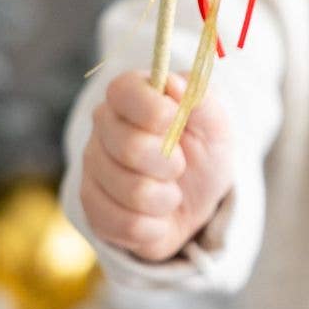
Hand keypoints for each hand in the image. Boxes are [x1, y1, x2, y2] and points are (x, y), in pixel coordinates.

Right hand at [81, 70, 233, 262]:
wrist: (198, 199)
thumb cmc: (204, 149)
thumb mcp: (216, 123)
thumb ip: (201, 100)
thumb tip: (174, 83)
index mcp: (131, 93)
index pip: (123, 91)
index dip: (153, 110)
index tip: (176, 120)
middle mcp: (104, 124)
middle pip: (129, 147)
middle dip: (170, 163)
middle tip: (180, 164)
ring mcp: (93, 166)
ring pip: (130, 191)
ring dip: (166, 197)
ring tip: (172, 190)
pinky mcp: (92, 207)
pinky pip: (125, 225)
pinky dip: (155, 225)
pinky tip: (158, 214)